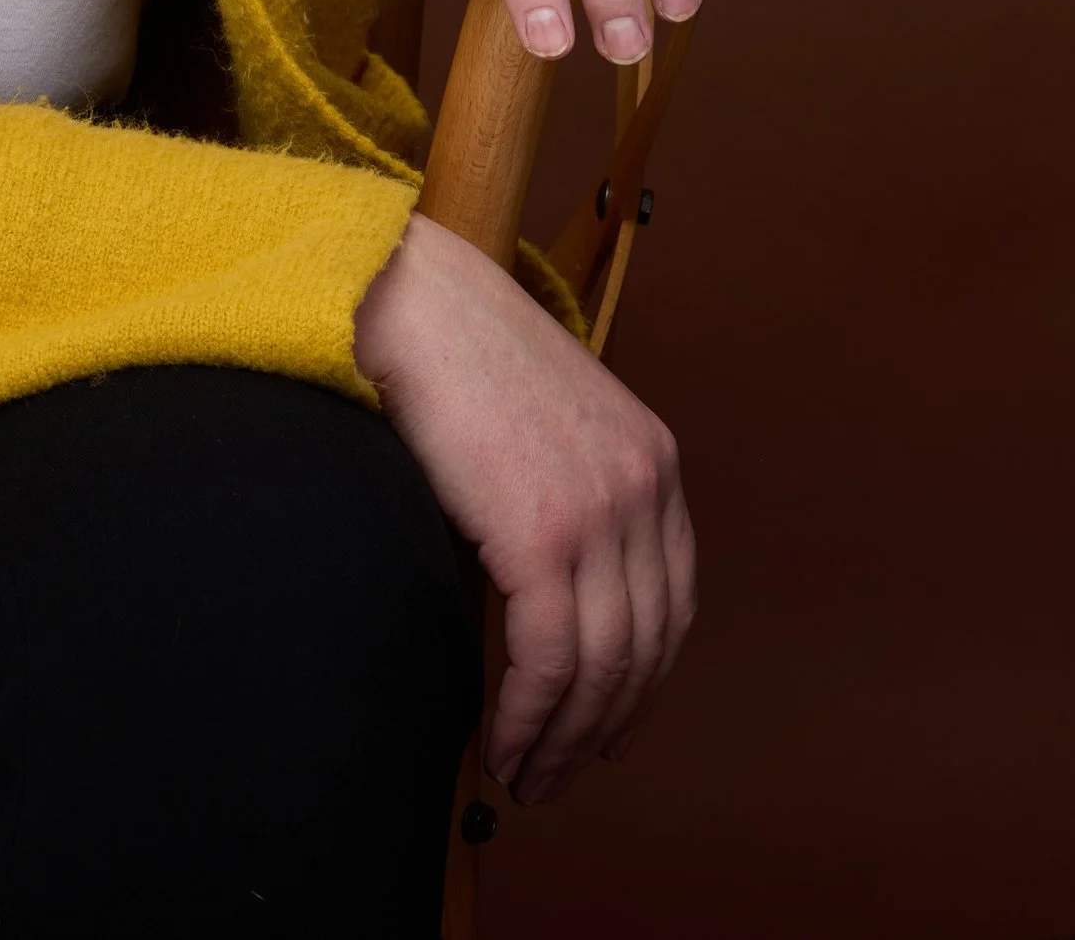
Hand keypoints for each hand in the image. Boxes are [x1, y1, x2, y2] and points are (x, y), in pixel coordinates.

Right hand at [355, 212, 693, 796]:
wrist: (402, 297)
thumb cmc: (450, 349)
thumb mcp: (543, 421)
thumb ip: (566, 494)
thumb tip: (548, 596)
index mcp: (652, 458)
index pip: (672, 605)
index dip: (641, 683)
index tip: (605, 727)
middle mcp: (644, 485)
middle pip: (645, 648)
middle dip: (604, 728)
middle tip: (559, 773)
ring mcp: (601, 510)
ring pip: (603, 668)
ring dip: (565, 740)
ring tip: (527, 776)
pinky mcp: (544, 534)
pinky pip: (552, 661)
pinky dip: (531, 719)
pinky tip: (503, 745)